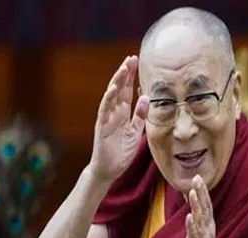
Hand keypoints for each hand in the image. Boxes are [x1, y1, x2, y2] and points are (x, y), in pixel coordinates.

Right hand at [90, 55, 149, 181]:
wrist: (109, 169)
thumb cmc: (122, 152)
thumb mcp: (136, 132)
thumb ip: (140, 116)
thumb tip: (146, 97)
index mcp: (124, 113)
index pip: (129, 91)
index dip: (132, 77)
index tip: (138, 62)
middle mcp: (115, 112)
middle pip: (120, 89)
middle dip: (126, 73)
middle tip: (132, 58)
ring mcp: (107, 118)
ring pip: (112, 95)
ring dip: (117, 81)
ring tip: (123, 68)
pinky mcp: (101, 126)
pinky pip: (104, 110)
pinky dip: (108, 99)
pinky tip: (113, 89)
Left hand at [182, 175, 215, 237]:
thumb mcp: (198, 234)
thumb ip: (197, 217)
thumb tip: (191, 199)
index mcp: (209, 227)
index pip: (207, 206)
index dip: (203, 192)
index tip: (198, 177)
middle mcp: (208, 232)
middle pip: (205, 210)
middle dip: (201, 194)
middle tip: (197, 179)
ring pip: (201, 222)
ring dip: (196, 207)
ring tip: (192, 193)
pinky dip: (192, 228)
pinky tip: (189, 218)